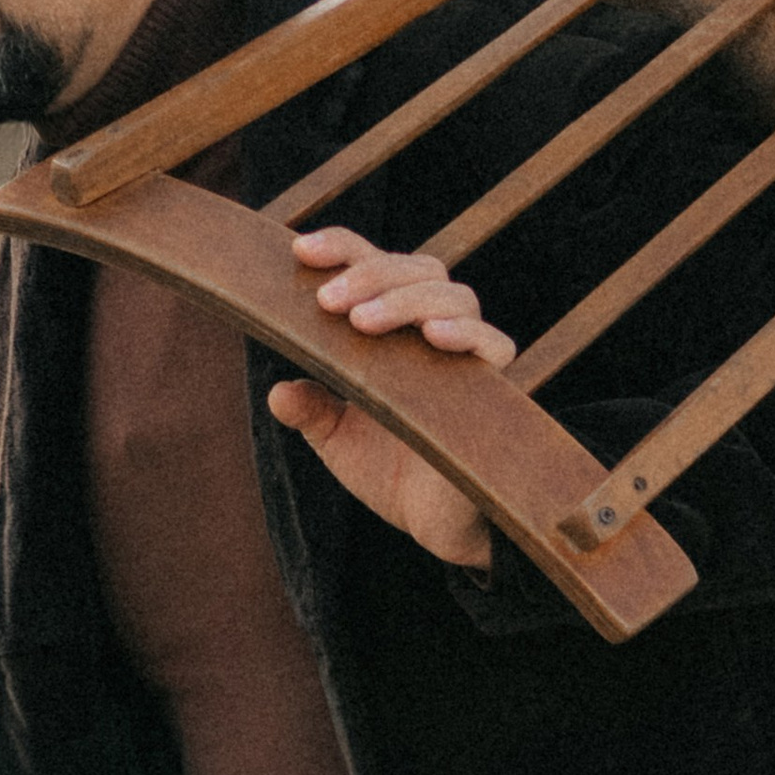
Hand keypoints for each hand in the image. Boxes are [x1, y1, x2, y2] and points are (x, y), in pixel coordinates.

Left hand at [266, 229, 514, 570]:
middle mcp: (435, 331)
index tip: (300, 249)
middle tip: (329, 299)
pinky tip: (433, 336)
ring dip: (405, 300)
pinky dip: (466, 333)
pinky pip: (494, 346)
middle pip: (419, 269)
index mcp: (396, 328)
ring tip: (361, 323)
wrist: (434, 526)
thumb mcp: (336, 439)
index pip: (377, 266)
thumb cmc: (391, 472)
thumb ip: (311, 411)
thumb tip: (279, 393)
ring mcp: (467, 357)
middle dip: (371, 274)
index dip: (344, 248)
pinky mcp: (495, 390)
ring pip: (454, 296)